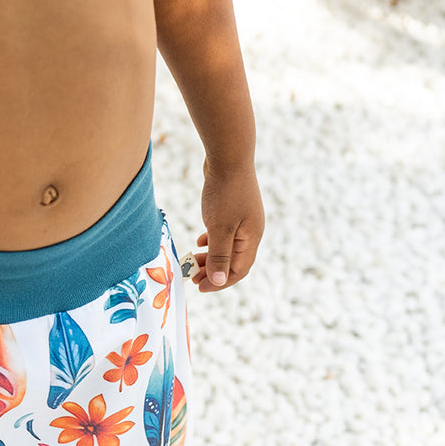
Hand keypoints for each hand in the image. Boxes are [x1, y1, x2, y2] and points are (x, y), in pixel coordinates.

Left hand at [189, 159, 264, 292]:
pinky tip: (199, 241)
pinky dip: (212, 241)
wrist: (228, 157)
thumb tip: (218, 282)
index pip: (239, 271)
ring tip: (193, 262)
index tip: (200, 288)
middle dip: (213, 272)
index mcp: (251, 238)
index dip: (220, 283)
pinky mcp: (233, 210)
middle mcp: (251, 232)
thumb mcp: (219, 228)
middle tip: (192, 278)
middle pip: (233, 262)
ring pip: (227, 248)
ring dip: (210, 258)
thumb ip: (219, 256)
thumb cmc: (225, 193)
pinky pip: (224, 234)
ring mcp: (243, 220)